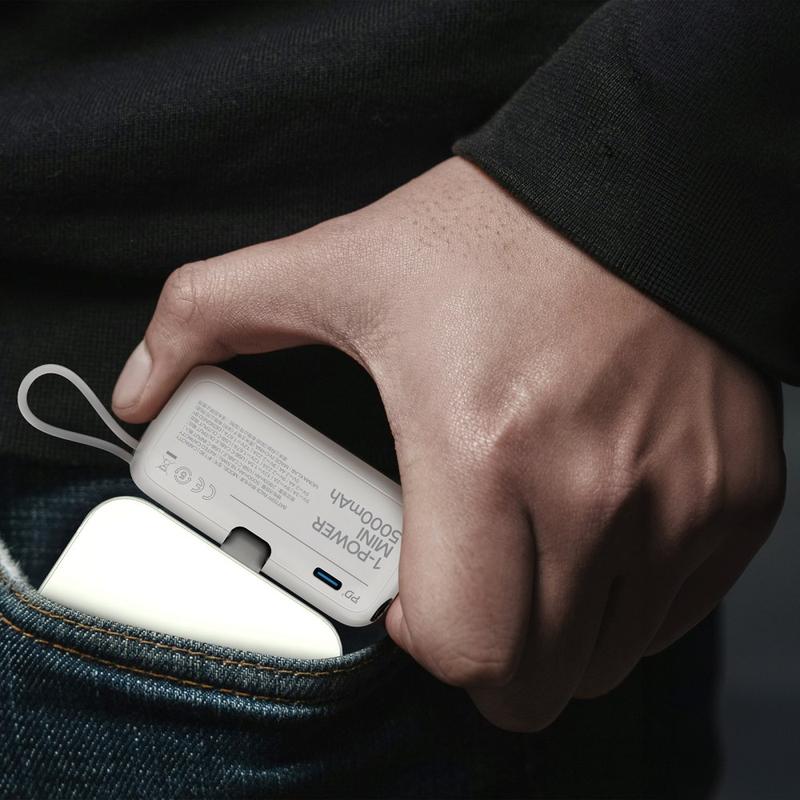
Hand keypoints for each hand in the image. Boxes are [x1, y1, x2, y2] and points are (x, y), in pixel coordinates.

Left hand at [112, 156, 784, 730]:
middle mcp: (595, 493)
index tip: (416, 608)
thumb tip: (145, 383)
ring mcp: (678, 504)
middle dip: (491, 661)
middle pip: (541, 678)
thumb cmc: (499, 233)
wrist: (640, 190)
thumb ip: (213, 316)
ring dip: (560, 630)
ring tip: (531, 553)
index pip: (464, 648)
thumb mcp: (341, 264)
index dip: (430, 649)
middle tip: (470, 595)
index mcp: (483, 448)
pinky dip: (631, 595)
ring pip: (612, 652)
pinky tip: (599, 530)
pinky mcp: (732, 498)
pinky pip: (679, 605)